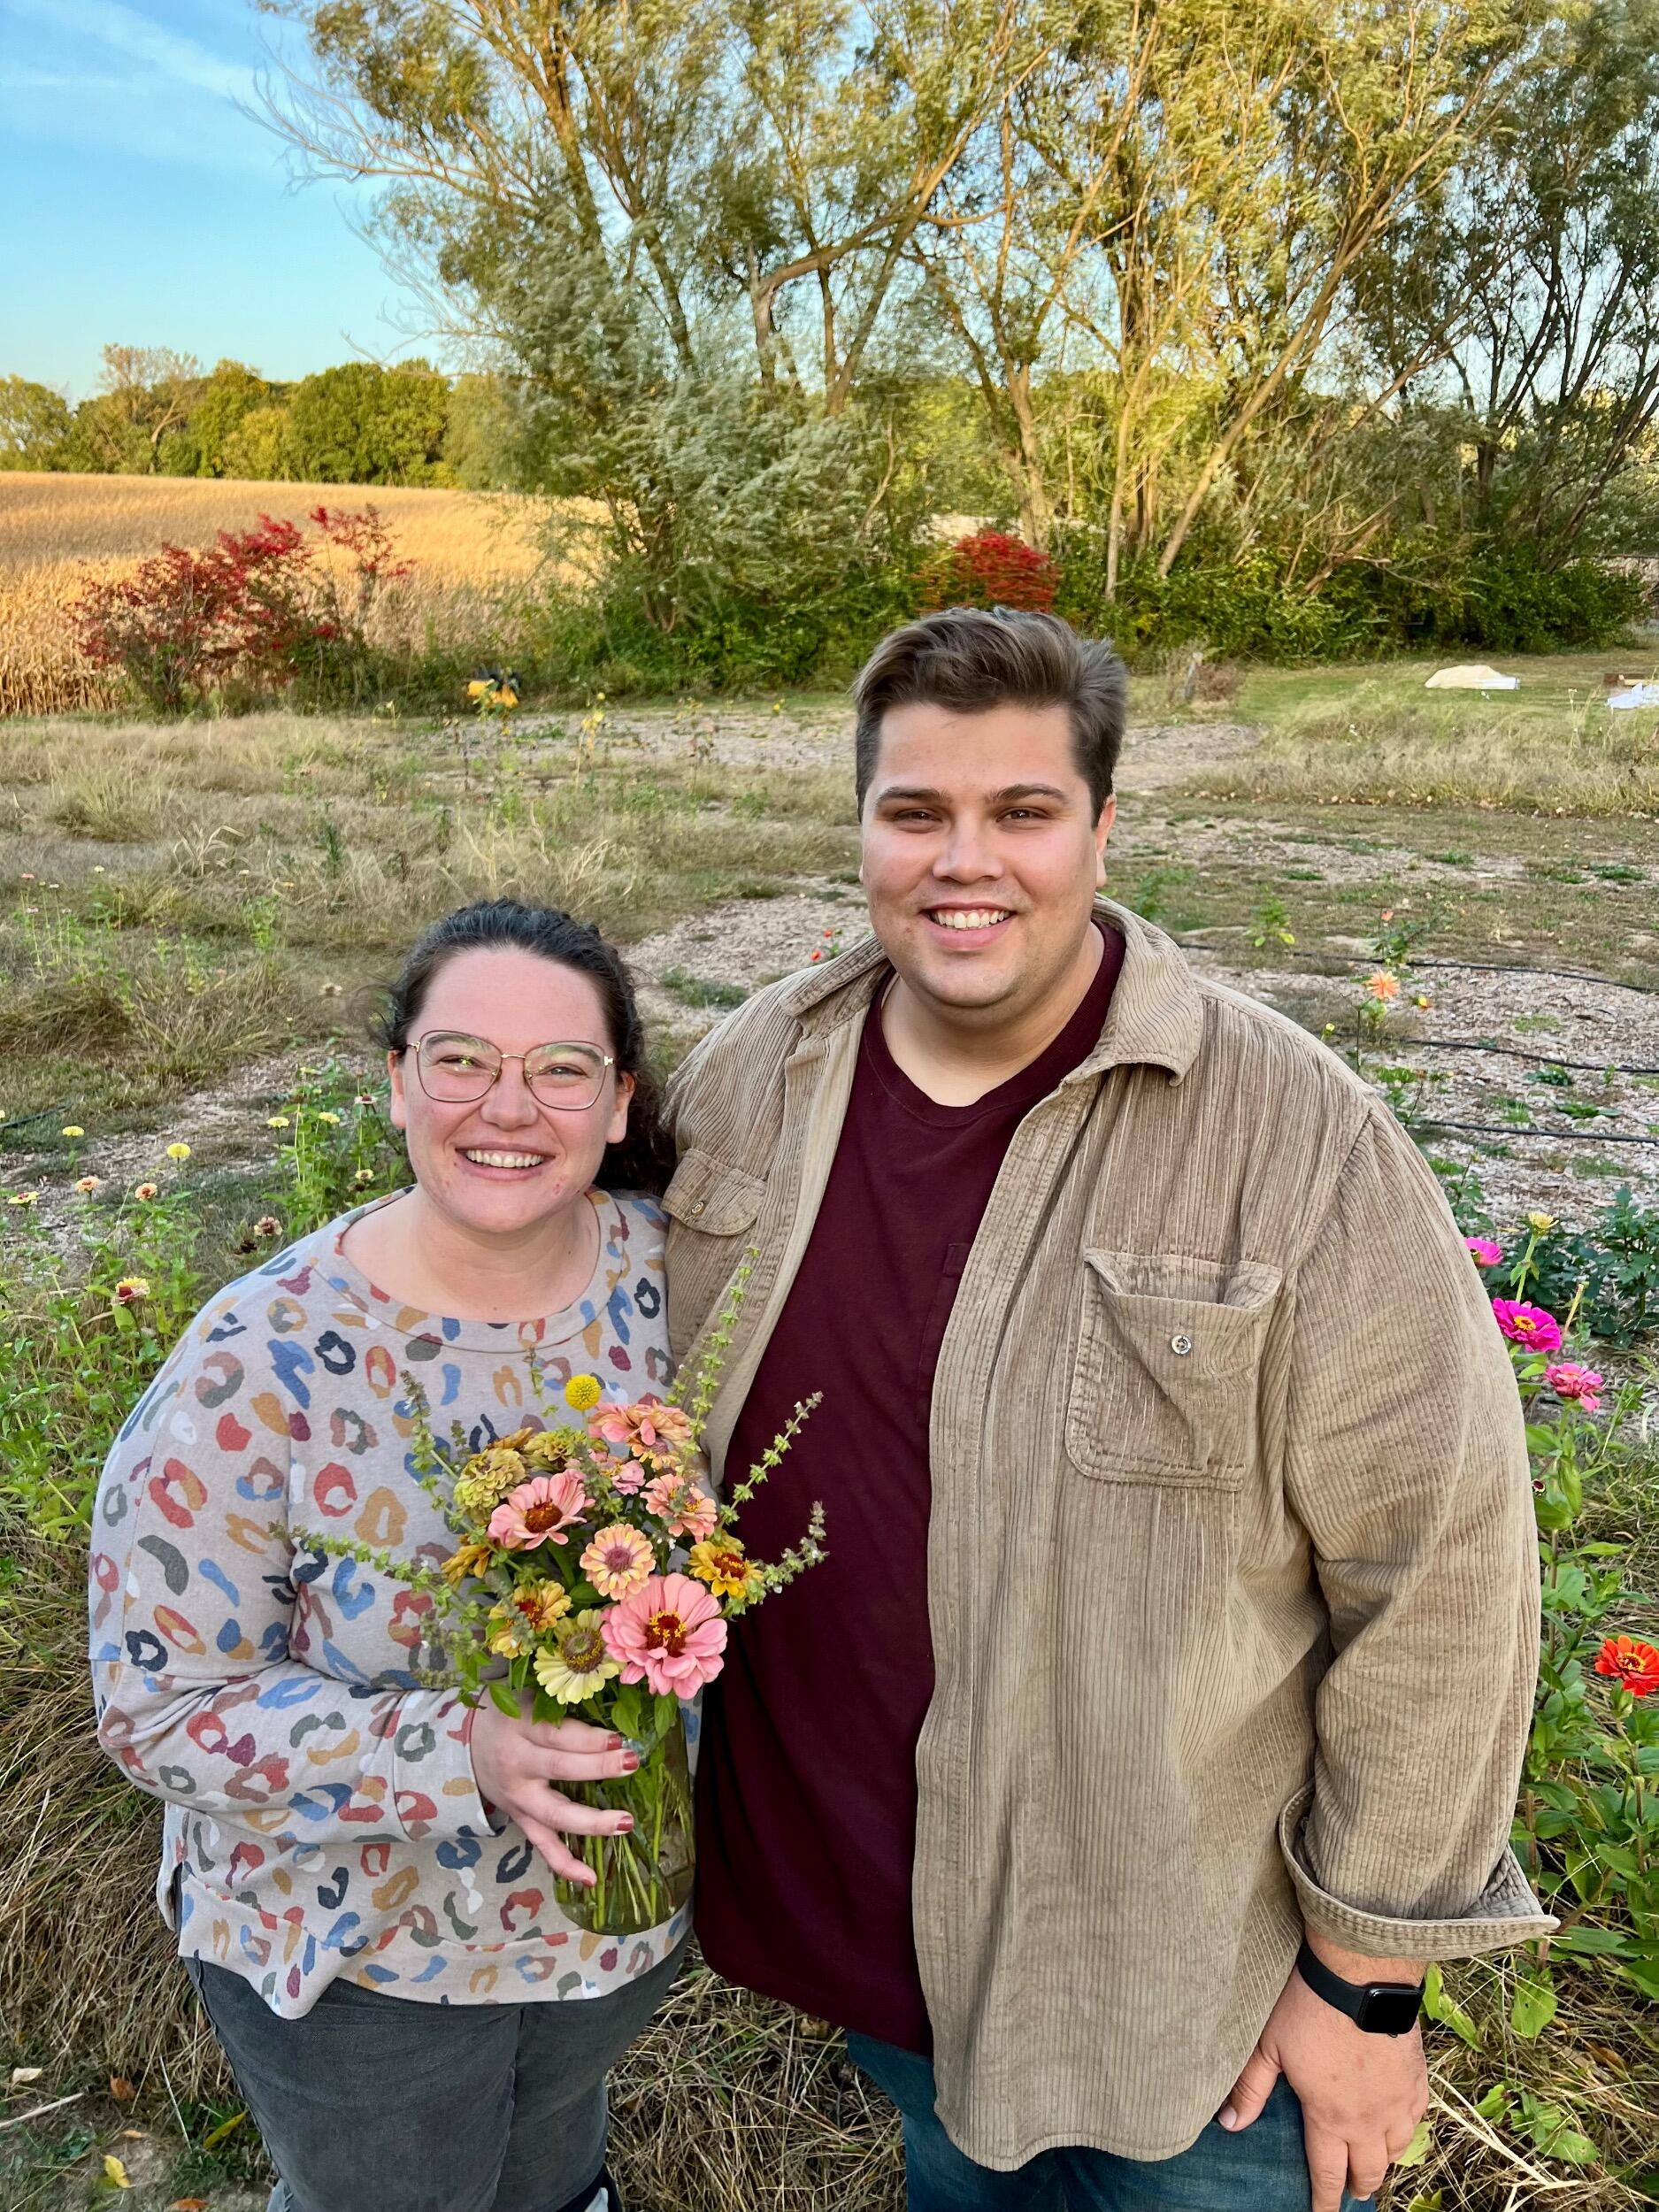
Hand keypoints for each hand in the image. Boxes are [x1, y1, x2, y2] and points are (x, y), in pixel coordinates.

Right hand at [469, 1697, 639, 1886]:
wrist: (466, 1744)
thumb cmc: (509, 1715)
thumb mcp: (529, 1698)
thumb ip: (564, 1706)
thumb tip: (615, 1713)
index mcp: (519, 1726)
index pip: (556, 1734)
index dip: (587, 1739)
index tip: (619, 1740)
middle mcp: (517, 1763)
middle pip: (559, 1770)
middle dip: (598, 1768)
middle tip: (631, 1764)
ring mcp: (518, 1797)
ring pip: (554, 1813)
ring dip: (591, 1821)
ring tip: (625, 1822)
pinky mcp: (519, 1819)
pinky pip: (542, 1845)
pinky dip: (565, 1864)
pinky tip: (591, 1878)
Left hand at [1219, 1943, 1428, 2209]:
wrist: (1360, 1976)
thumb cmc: (1308, 2007)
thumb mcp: (1269, 2046)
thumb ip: (1251, 2088)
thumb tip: (1230, 2123)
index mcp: (1329, 2117)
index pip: (1328, 2172)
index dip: (1325, 2200)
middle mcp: (1368, 2119)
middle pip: (1369, 2170)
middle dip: (1358, 2186)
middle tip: (1351, 2194)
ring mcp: (1397, 2100)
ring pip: (1397, 2149)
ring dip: (1384, 2162)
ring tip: (1374, 2165)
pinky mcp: (1416, 2077)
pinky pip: (1416, 2118)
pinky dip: (1407, 2130)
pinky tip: (1400, 2127)